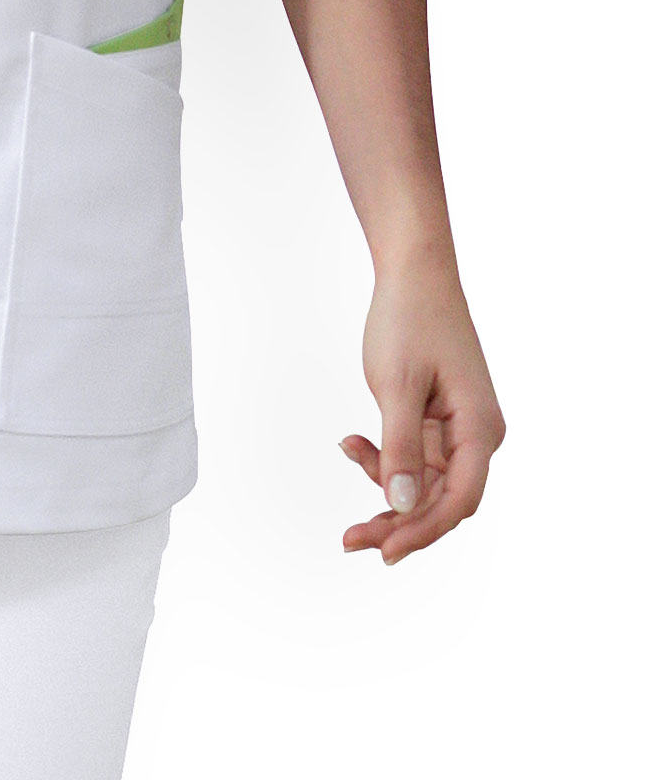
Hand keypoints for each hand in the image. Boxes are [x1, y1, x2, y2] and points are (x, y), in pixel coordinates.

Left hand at [339, 244, 503, 563]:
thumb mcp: (397, 384)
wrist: (413, 274)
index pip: (458, 499)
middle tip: (350, 538)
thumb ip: (400, 447)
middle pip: (441, 499)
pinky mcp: (437, 421)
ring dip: (385, 491)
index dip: (423, 530)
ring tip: (345, 474)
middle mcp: (476, 436)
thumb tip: (402, 507)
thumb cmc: (409, 321)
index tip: (385, 551)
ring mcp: (458, 430)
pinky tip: (350, 442)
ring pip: (424, 484)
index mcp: (480, 429)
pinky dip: (383, 459)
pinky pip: (414, 458)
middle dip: (397, 521)